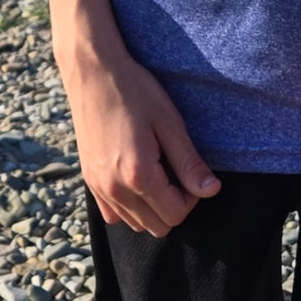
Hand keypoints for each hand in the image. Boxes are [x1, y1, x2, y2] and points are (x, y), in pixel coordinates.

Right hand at [63, 50, 220, 236]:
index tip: (190, 170)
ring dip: (153, 207)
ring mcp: (98, 187)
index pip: (176, 214)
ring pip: (136, 224)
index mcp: (137, 175)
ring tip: (157, 171)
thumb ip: (189, 162)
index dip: (192, 197)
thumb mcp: (169, 123)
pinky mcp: (88, 181)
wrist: (93, 73)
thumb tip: (212, 190)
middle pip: (157, 226)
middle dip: (174, 205)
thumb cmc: (135, 91)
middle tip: (176, 170)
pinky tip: (136, 177)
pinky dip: (130, 206)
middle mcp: (114, 188)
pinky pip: (114, 214)